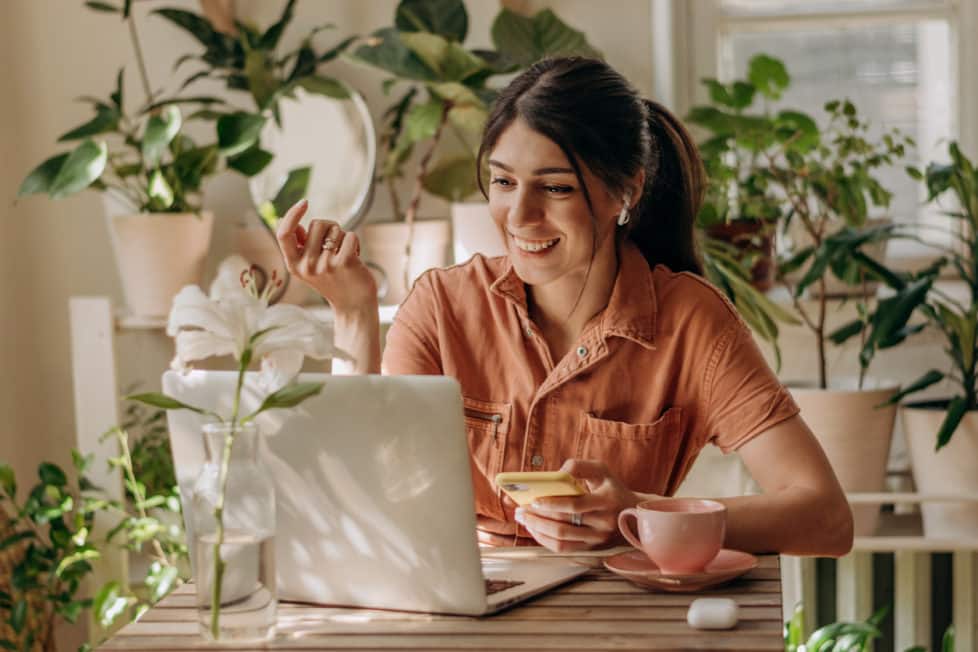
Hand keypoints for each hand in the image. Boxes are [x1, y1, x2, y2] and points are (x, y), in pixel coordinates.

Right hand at [275, 199, 377, 313]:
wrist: (354, 305)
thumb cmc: (333, 279)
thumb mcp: (310, 266)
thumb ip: (301, 246)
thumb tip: (294, 224)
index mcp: (294, 264)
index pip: (284, 233)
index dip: (292, 214)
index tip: (304, 202)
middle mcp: (307, 265)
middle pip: (317, 224)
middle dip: (329, 228)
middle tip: (334, 247)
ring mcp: (325, 265)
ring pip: (335, 229)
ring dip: (343, 237)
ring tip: (344, 255)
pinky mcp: (344, 263)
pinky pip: (350, 236)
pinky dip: (355, 243)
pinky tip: (354, 259)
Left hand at [514, 459, 650, 551]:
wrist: (634, 514)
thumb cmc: (612, 488)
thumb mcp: (601, 470)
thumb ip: (579, 466)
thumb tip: (557, 474)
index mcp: (606, 500)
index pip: (575, 505)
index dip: (551, 504)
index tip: (533, 500)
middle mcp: (604, 523)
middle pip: (564, 525)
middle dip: (537, 517)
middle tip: (520, 510)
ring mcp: (598, 540)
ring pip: (561, 540)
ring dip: (537, 530)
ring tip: (523, 519)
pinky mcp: (592, 549)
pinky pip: (564, 549)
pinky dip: (545, 540)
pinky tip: (535, 529)